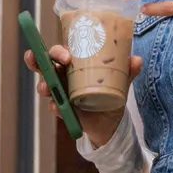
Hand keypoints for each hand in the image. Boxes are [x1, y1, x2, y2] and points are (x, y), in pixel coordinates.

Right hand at [23, 46, 142, 146]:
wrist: (111, 121)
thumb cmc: (110, 93)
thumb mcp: (120, 81)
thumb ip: (127, 70)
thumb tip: (136, 60)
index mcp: (74, 64)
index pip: (60, 52)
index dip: (57, 51)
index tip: (66, 56)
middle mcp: (63, 76)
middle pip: (44, 64)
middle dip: (37, 60)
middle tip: (40, 61)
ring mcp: (61, 93)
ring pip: (45, 85)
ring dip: (43, 85)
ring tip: (48, 87)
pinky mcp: (64, 110)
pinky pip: (55, 107)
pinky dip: (55, 107)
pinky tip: (58, 107)